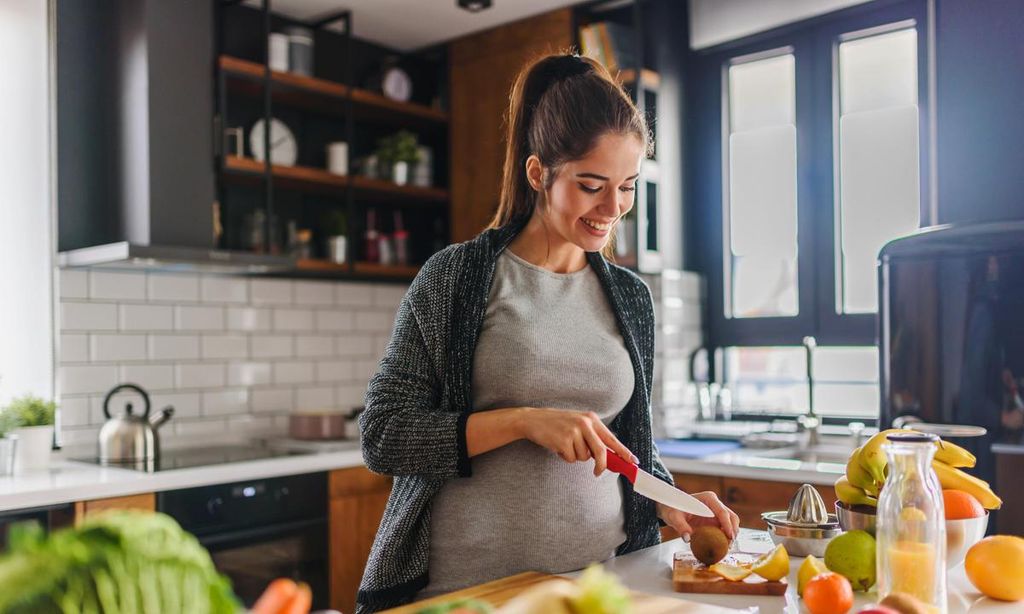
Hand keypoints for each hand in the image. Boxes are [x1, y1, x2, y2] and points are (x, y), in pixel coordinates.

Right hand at [519, 408, 636, 475]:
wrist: (533, 420)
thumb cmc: (557, 425)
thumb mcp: (578, 425)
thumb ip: (592, 438)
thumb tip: (608, 458)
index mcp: (591, 419)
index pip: (611, 439)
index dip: (623, 452)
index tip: (633, 462)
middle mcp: (585, 423)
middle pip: (601, 451)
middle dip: (601, 465)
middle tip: (598, 473)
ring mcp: (574, 431)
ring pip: (584, 457)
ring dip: (575, 457)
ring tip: (565, 445)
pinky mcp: (564, 440)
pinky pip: (571, 459)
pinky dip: (565, 457)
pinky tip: (558, 446)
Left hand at [657, 492, 739, 540]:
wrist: (671, 508)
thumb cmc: (673, 508)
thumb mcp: (674, 517)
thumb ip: (680, 526)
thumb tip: (688, 538)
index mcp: (708, 499)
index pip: (722, 512)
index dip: (728, 525)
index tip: (729, 536)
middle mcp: (715, 504)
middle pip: (731, 517)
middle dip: (733, 531)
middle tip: (729, 545)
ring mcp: (717, 512)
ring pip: (731, 523)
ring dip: (731, 535)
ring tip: (726, 548)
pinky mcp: (716, 521)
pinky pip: (725, 529)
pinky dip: (726, 537)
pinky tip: (722, 546)